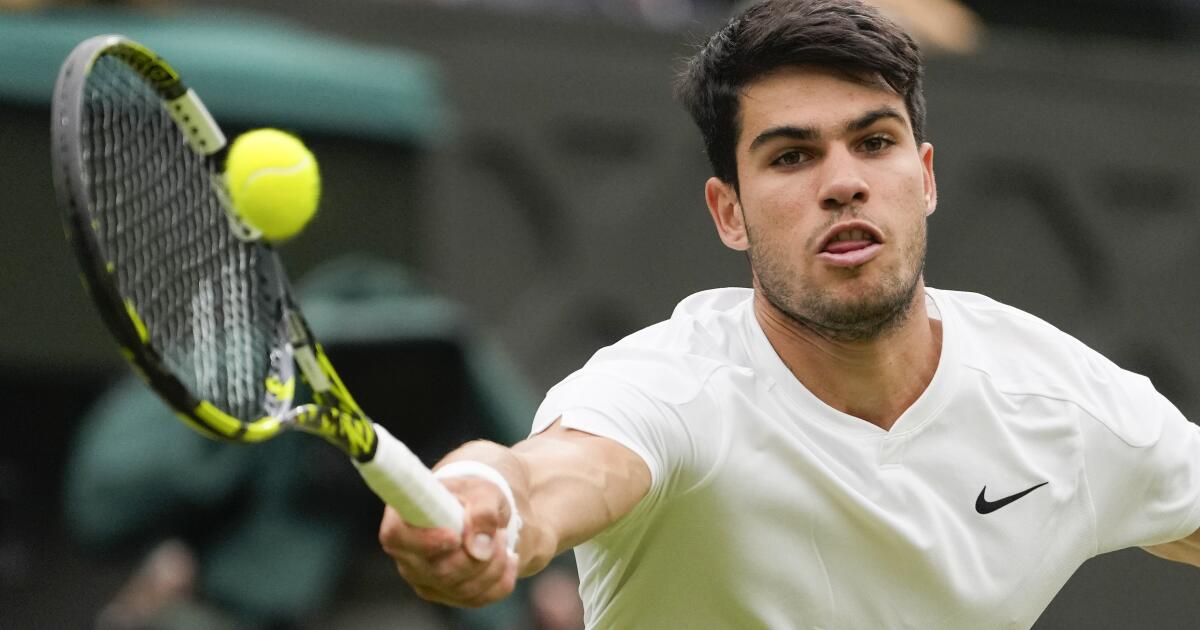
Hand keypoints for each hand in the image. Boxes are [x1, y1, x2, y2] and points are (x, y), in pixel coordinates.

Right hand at [378, 476, 518, 607]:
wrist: (479, 511)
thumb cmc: (473, 496)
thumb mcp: (483, 491)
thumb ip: (482, 511)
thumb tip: (479, 546)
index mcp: (403, 518)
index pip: (397, 537)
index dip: (426, 540)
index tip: (455, 536)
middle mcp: (407, 554)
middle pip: (439, 572)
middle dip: (479, 555)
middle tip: (499, 531)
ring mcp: (423, 578)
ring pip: (462, 589)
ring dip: (494, 565)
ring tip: (502, 538)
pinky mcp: (445, 594)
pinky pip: (477, 599)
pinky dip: (501, 580)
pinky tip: (508, 558)